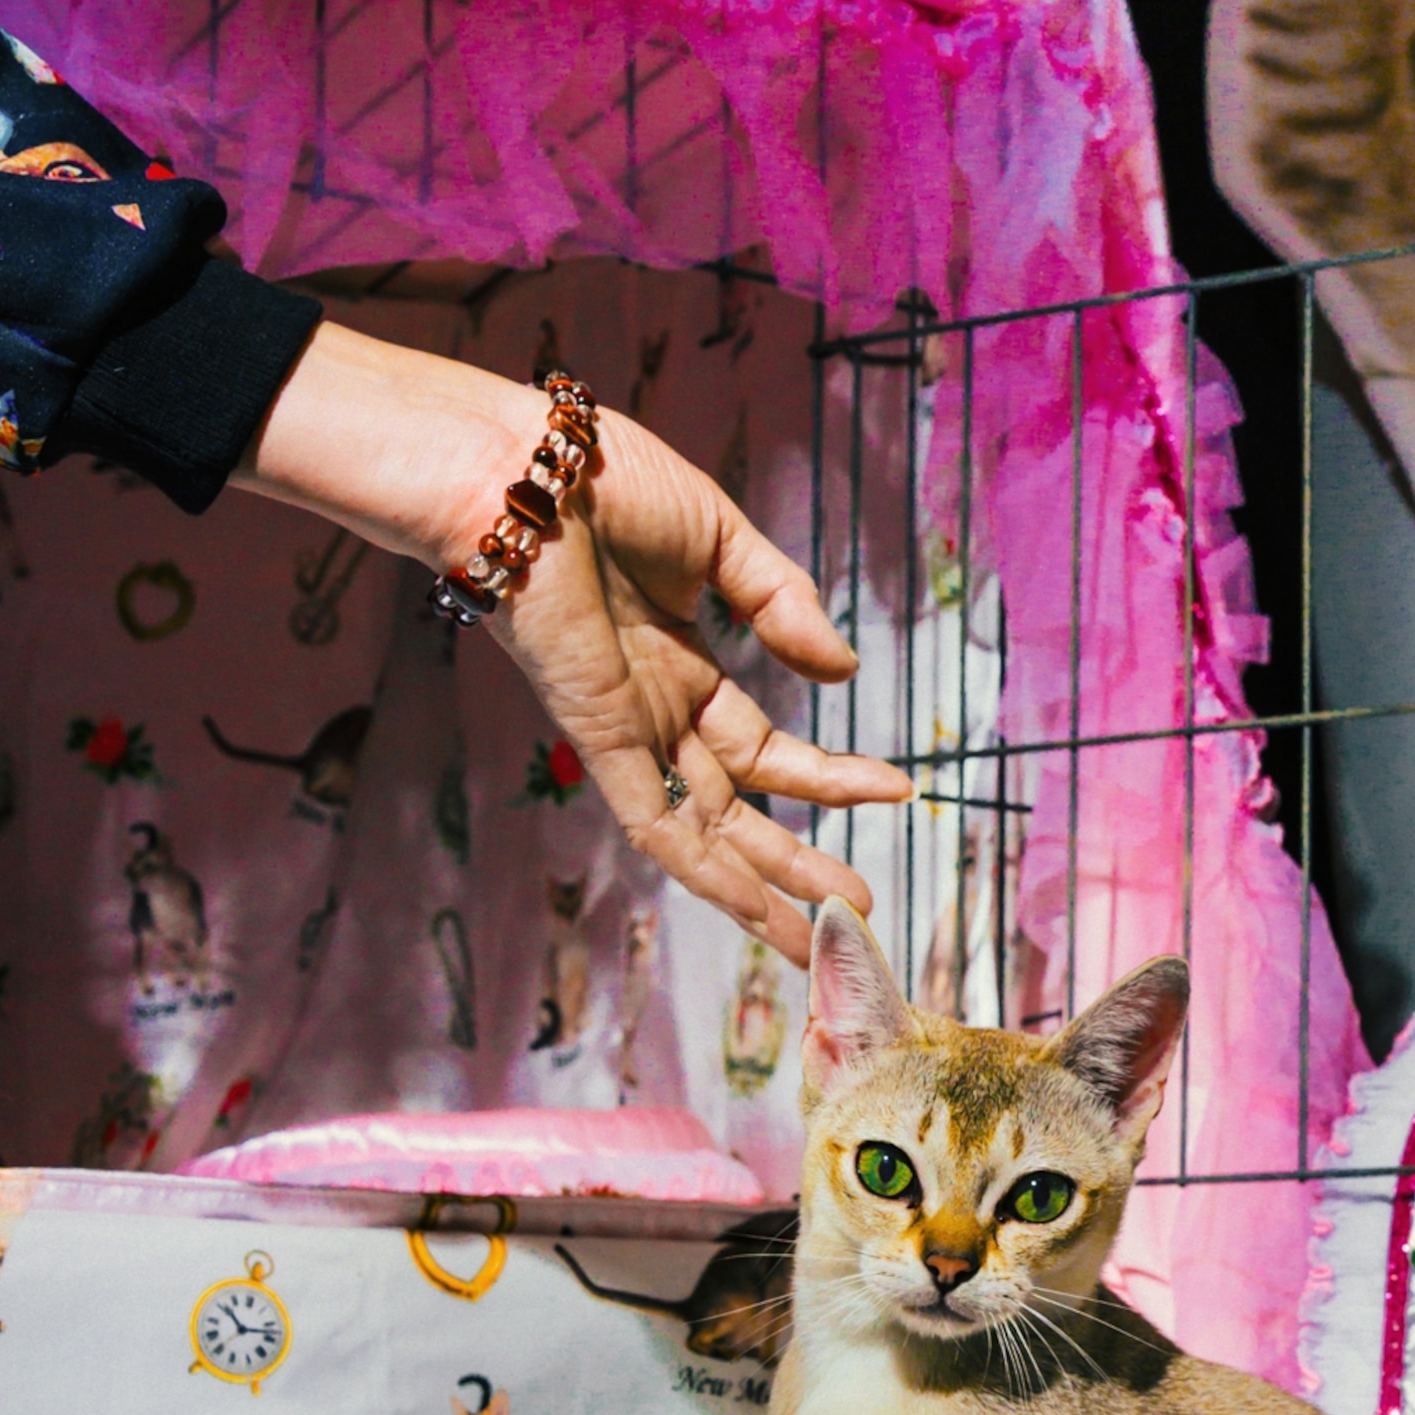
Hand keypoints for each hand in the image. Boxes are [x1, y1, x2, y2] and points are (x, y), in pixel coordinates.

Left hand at [233, 321, 910, 964]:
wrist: (519, 472)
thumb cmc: (604, 481)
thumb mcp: (721, 538)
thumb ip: (782, 602)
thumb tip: (841, 669)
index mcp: (678, 665)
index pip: (762, 746)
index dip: (828, 777)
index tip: (895, 790)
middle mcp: (654, 711)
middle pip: (736, 808)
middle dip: (797, 862)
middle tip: (857, 911)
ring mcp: (627, 731)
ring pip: (703, 833)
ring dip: (760, 890)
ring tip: (818, 942)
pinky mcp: (600, 737)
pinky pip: (654, 821)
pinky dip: (702, 869)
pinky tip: (751, 909)